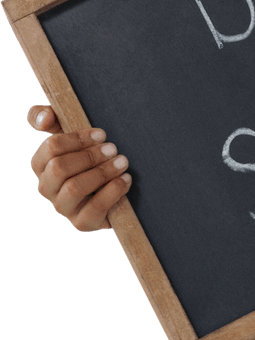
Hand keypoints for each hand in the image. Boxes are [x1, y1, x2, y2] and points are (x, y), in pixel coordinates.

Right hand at [27, 105, 130, 231]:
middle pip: (60, 168)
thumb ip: (51, 116)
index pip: (51, 147)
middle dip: (90, 156)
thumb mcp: (74, 133)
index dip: (77, 138)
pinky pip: (93, 210)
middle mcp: (47, 188)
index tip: (102, 133)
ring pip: (73, 189)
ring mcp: (63, 207)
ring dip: (102, 172)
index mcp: (42, 165)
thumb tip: (45, 117)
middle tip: (114, 148)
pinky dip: (112, 192)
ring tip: (123, 162)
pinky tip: (126, 180)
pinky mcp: (82, 223)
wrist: (117, 185)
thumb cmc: (93, 155)